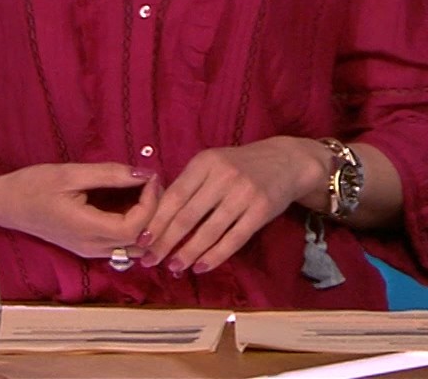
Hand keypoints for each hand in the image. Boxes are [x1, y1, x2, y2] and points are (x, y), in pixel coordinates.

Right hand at [0, 162, 159, 259]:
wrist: (5, 203)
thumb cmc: (33, 185)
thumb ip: (109, 175)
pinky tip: (132, 203)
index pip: (135, 227)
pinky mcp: (87, 247)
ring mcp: (89, 251)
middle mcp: (92, 247)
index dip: (151, 203)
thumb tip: (144, 173)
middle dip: (153, 212)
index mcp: (87, 229)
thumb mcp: (71, 173)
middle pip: (139, 240)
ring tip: (145, 192)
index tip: (150, 177)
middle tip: (152, 182)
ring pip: (132, 247)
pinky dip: (134, 227)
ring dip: (145, 222)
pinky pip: (120, 244)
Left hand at [140, 137, 332, 274]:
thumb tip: (157, 219)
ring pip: (209, 231)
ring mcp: (243, 193)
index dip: (156, 221)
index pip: (174, 196)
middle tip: (150, 260)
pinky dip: (215, 256)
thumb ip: (189, 184)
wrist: (286, 161)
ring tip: (174, 266)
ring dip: (189, 253)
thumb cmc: (241, 165)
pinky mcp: (261, 210)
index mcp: (205, 162)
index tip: (141, 240)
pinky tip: (201, 266)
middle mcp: (223, 176)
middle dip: (165, 242)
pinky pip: (234, 239)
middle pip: (187, 216)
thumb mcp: (213, 163)